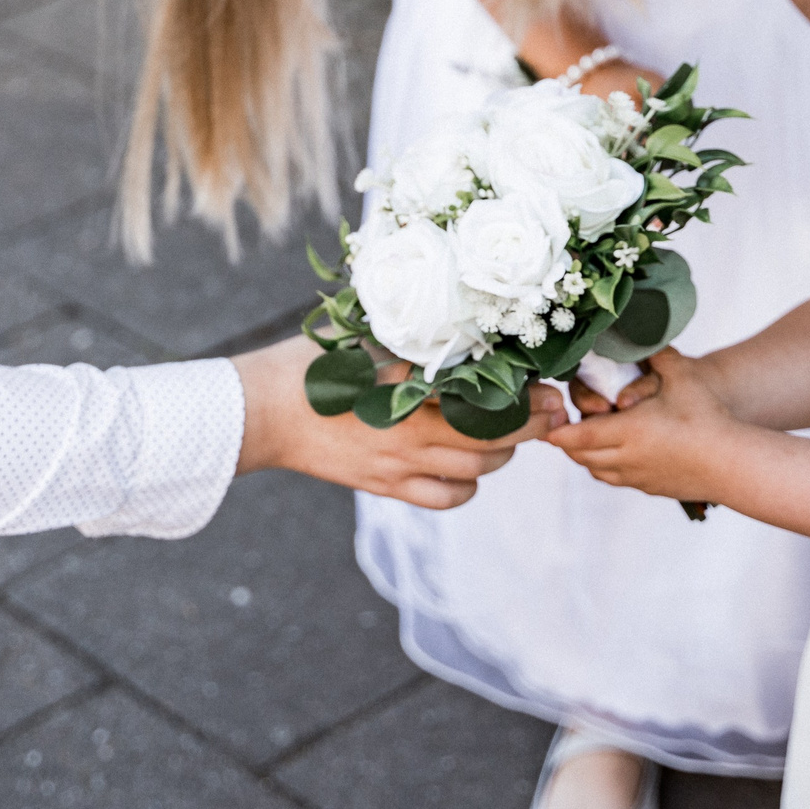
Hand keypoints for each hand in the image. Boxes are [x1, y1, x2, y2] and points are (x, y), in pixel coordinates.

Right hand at [233, 336, 563, 508]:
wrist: (259, 410)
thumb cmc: (307, 360)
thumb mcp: (361, 332)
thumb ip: (410, 328)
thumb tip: (457, 310)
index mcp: (409, 388)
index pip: (490, 398)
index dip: (530, 397)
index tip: (550, 387)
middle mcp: (411, 432)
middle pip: (495, 440)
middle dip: (528, 427)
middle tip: (546, 410)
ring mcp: (399, 465)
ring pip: (477, 472)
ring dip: (500, 454)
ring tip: (505, 433)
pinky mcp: (386, 487)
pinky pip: (446, 498)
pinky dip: (466, 485)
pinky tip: (466, 466)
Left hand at [547, 348, 738, 503]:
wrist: (735, 464)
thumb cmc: (708, 418)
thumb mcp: (683, 377)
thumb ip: (659, 355)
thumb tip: (643, 336)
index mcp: (628, 431)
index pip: (578, 436)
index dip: (558, 431)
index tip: (546, 425)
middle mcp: (627, 458)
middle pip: (582, 455)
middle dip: (568, 442)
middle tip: (561, 426)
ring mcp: (638, 477)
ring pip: (597, 470)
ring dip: (586, 456)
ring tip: (585, 439)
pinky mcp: (652, 488)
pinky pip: (617, 480)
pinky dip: (606, 468)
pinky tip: (613, 455)